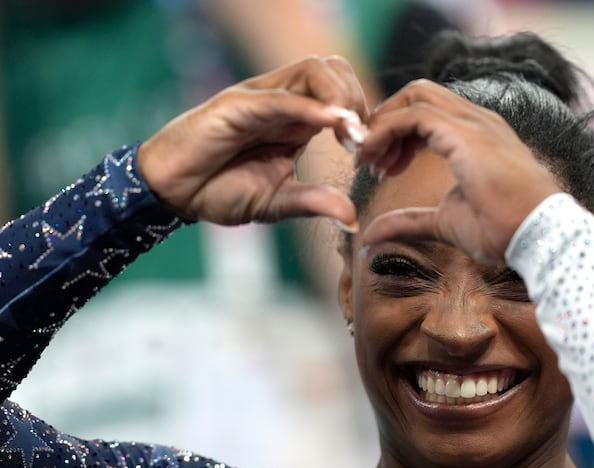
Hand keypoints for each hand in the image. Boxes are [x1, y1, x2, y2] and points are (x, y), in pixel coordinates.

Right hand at [138, 56, 366, 226]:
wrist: (174, 193)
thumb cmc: (219, 191)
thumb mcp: (278, 202)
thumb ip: (316, 203)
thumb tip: (353, 219)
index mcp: (296, 120)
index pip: (340, 92)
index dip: (361, 116)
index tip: (367, 152)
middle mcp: (282, 101)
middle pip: (333, 69)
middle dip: (357, 99)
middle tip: (359, 141)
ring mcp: (260, 99)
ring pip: (313, 71)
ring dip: (339, 98)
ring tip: (348, 134)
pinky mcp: (237, 105)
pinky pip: (281, 98)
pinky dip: (311, 108)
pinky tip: (332, 125)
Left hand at [354, 79, 560, 263]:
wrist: (536, 237)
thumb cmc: (503, 231)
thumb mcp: (443, 223)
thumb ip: (407, 222)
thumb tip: (370, 235)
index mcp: (475, 135)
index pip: (426, 112)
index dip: (395, 134)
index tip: (379, 168)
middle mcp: (475, 120)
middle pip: (417, 95)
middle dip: (385, 120)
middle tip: (367, 158)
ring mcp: (472, 122)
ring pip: (414, 97)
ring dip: (382, 123)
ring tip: (367, 159)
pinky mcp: (465, 133)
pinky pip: (413, 115)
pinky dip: (385, 130)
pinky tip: (373, 156)